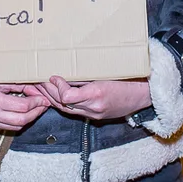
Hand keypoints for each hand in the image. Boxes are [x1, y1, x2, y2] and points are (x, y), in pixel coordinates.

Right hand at [0, 84, 49, 131]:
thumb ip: (13, 85)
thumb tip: (31, 89)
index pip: (21, 107)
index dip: (35, 103)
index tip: (42, 98)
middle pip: (21, 120)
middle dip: (36, 113)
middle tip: (43, 105)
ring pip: (15, 127)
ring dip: (28, 119)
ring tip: (35, 109)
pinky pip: (6, 127)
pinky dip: (17, 122)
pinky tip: (21, 113)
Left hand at [37, 76, 151, 120]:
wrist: (146, 95)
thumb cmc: (131, 78)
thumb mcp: (110, 70)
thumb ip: (89, 71)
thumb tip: (70, 65)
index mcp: (98, 94)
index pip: (68, 97)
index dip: (57, 87)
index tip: (52, 76)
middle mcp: (94, 107)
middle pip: (62, 103)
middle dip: (47, 92)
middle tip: (36, 80)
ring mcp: (94, 114)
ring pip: (64, 109)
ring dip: (50, 98)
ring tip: (39, 88)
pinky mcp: (95, 117)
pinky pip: (72, 111)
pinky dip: (60, 103)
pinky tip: (53, 96)